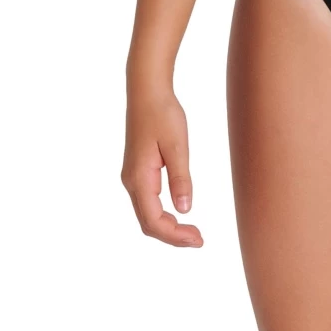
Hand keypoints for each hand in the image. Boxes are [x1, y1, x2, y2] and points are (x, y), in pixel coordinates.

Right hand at [121, 85, 202, 247]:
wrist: (147, 91)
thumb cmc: (163, 114)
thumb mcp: (177, 146)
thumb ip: (180, 179)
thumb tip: (185, 210)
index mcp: (139, 178)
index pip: (154, 221)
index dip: (175, 236)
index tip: (198, 239)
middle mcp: (131, 182)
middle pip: (148, 223)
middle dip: (172, 236)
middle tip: (199, 239)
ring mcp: (132, 177)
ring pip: (146, 214)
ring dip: (167, 227)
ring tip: (192, 232)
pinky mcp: (137, 171)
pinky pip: (147, 202)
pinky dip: (162, 214)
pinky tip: (178, 214)